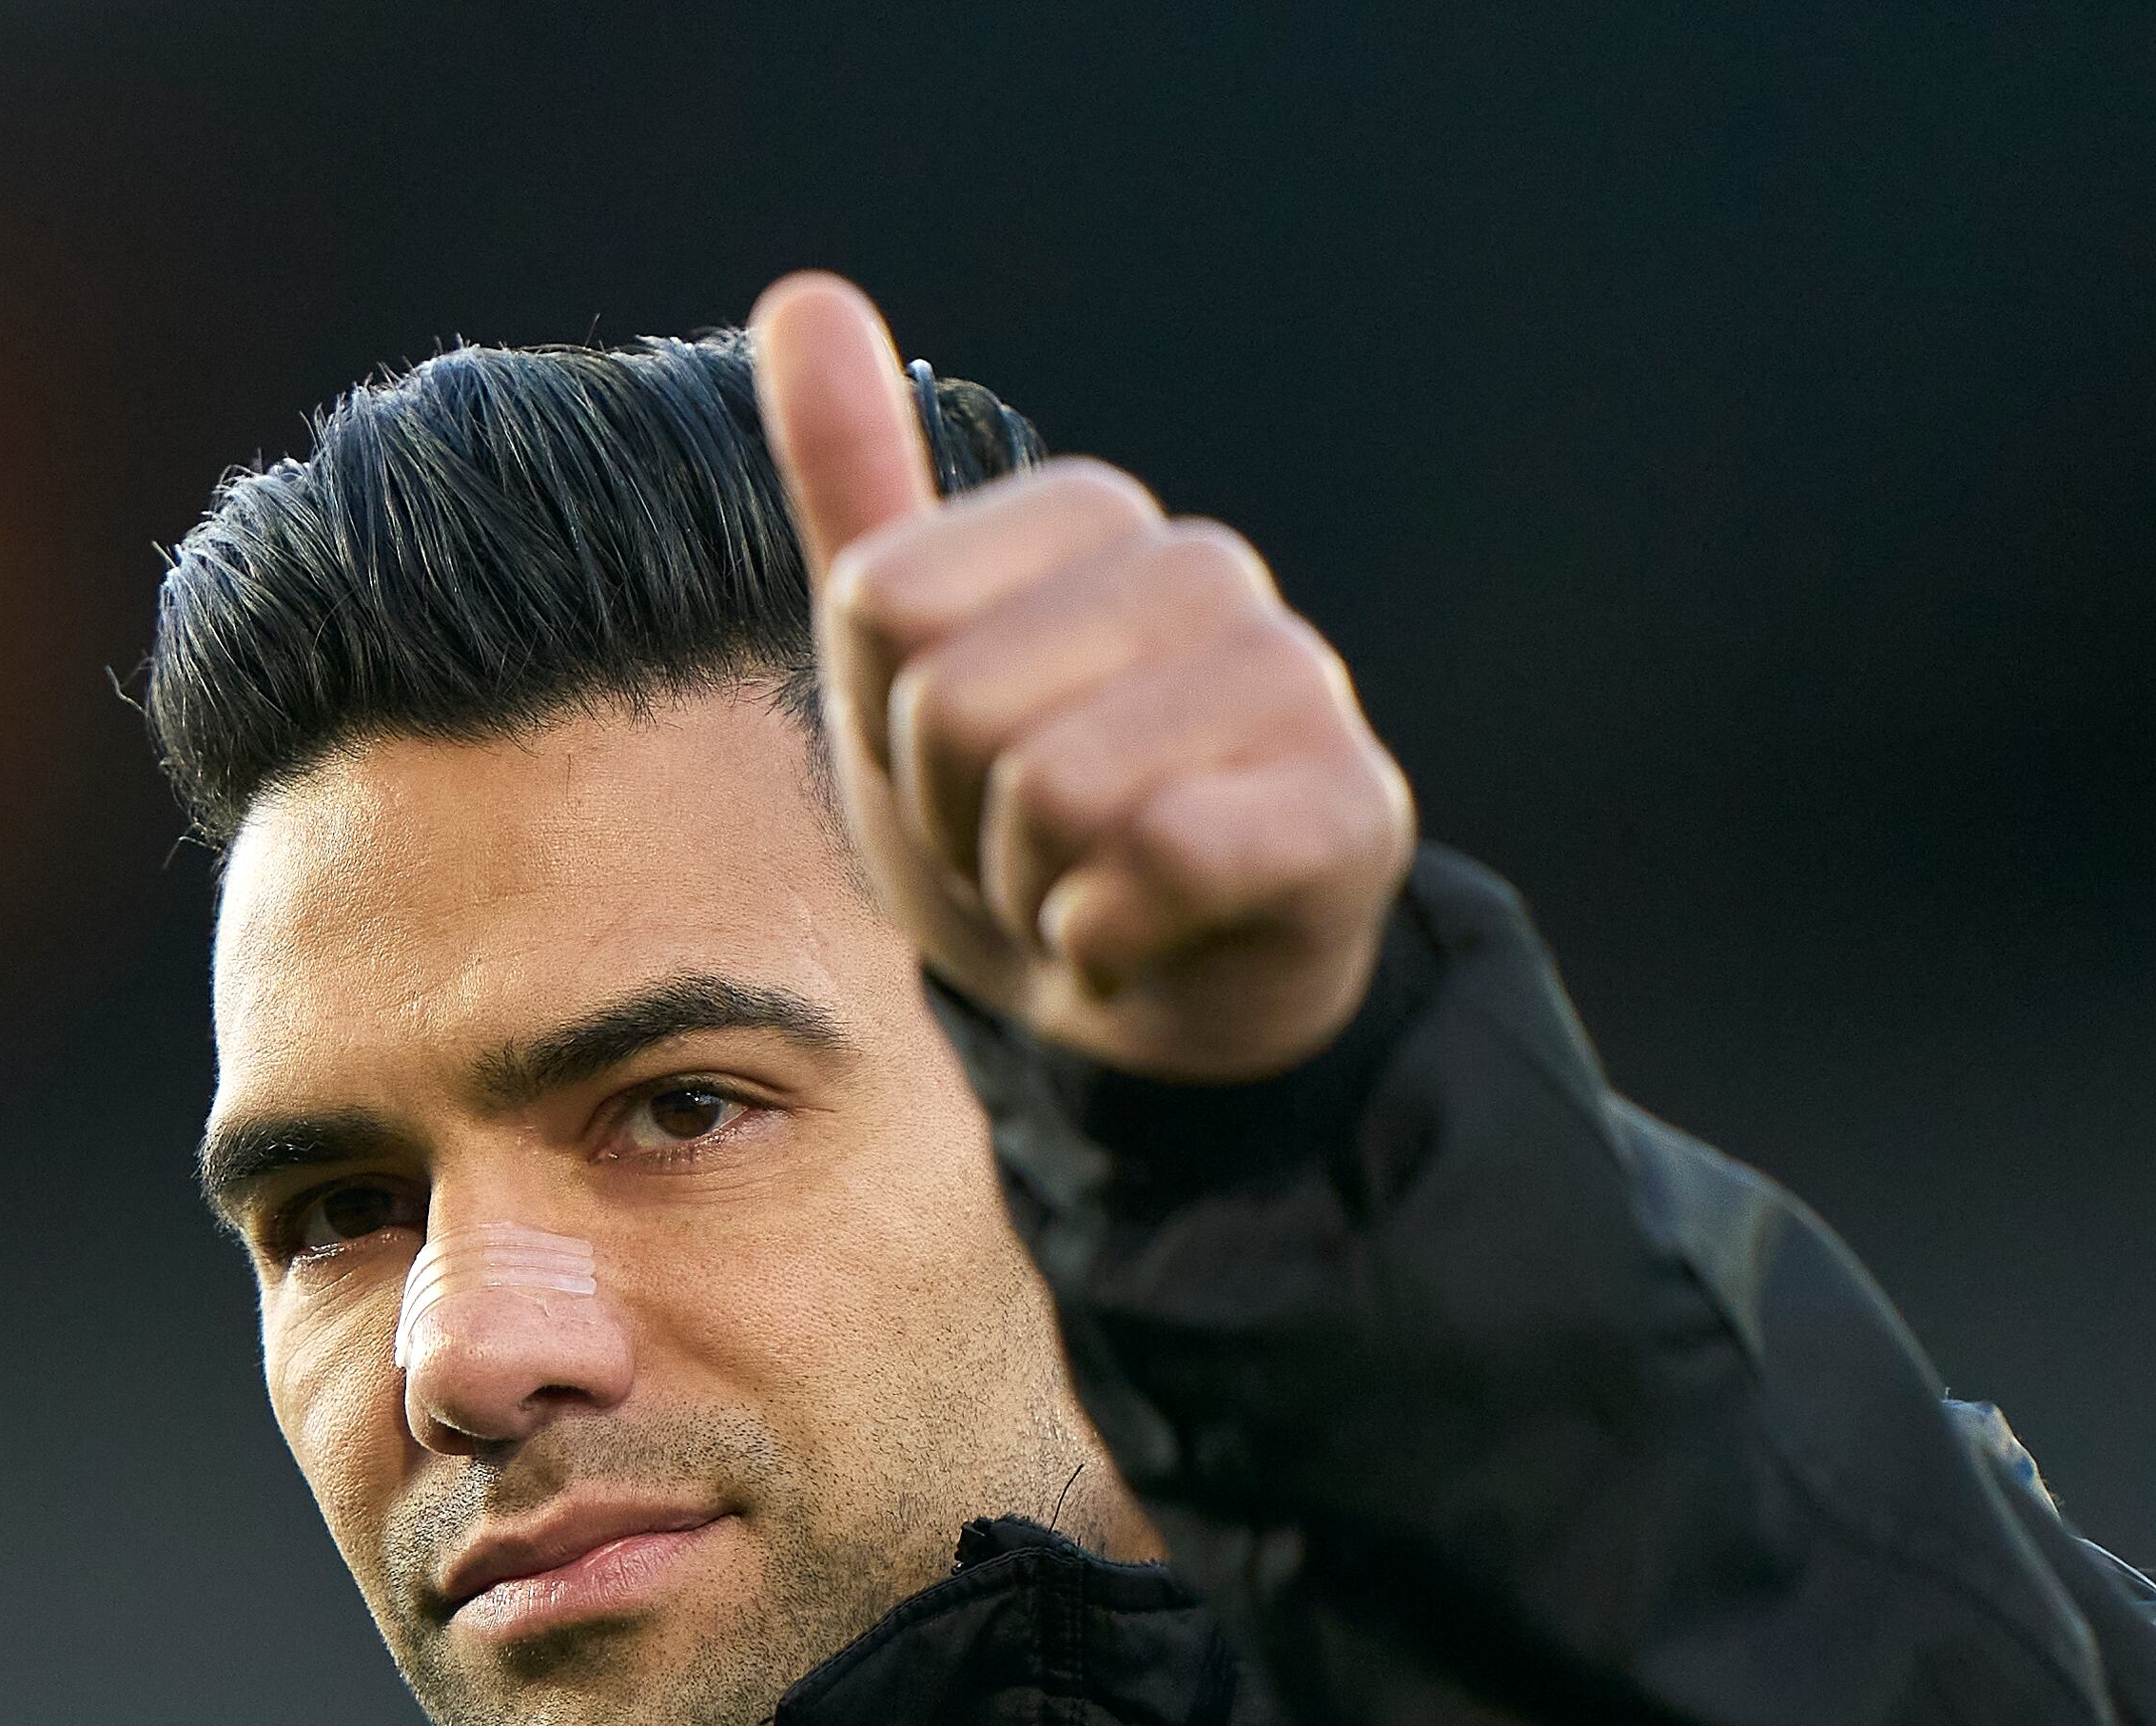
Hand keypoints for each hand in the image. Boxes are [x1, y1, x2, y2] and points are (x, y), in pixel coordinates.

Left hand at [748, 274, 1415, 1081]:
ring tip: (1081, 886)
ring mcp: (1297, 680)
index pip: (880, 600)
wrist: (1145, 999)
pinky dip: (1109, 938)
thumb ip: (854, 485)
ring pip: (1055, 790)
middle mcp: (1203, 568)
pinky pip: (1162, 859)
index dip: (882, 724)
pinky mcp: (1353, 808)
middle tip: (1020, 847)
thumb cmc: (1013, 829)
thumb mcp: (897, 665)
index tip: (948, 770)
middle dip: (953, 818)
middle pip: (954, 701)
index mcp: (1091, 518)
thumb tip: (802, 294)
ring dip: (1030, 888)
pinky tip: (1146, 934)